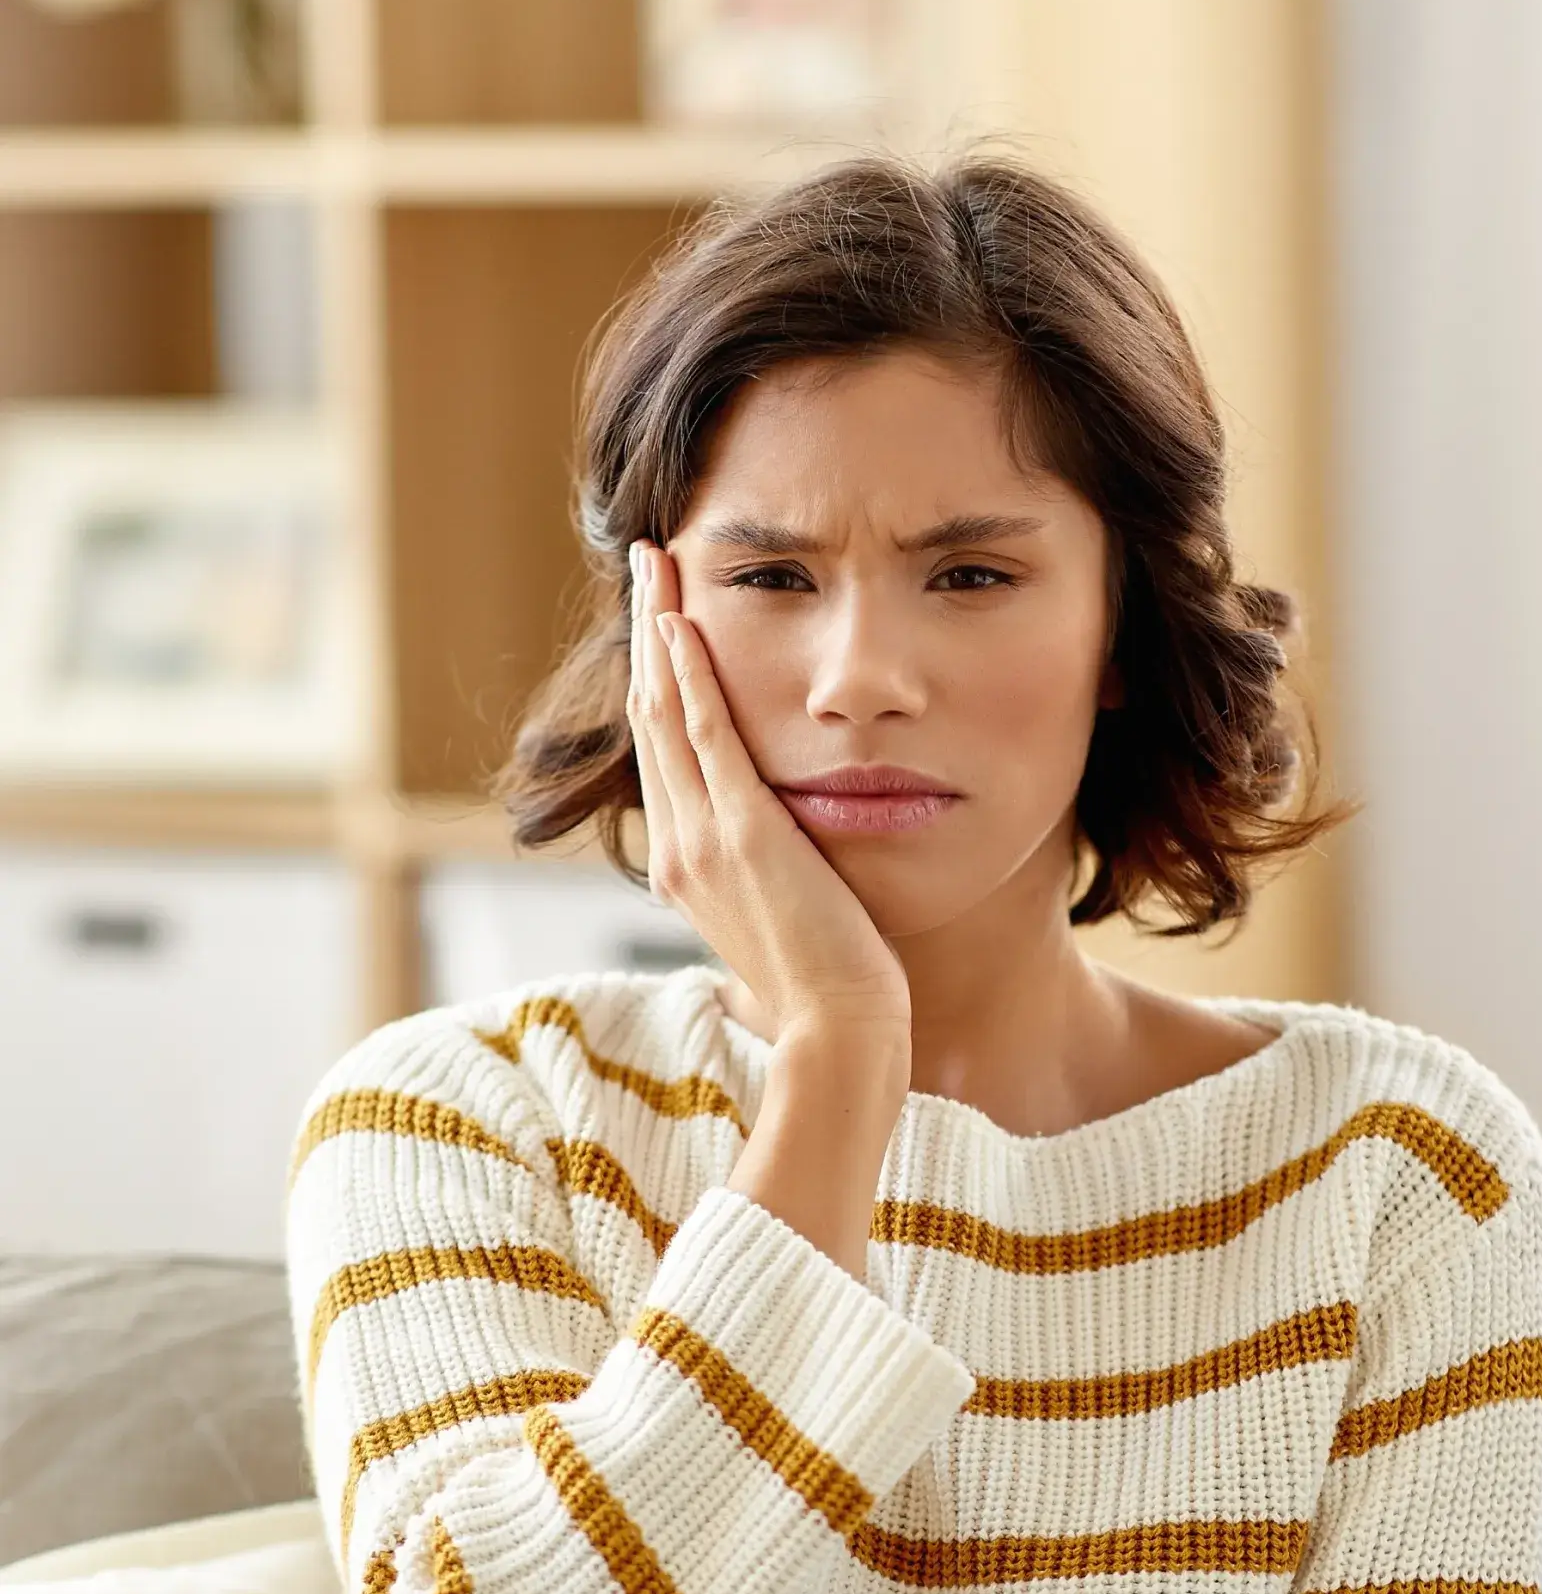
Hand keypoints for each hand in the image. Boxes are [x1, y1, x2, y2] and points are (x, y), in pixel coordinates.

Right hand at [626, 540, 912, 1049]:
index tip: (664, 617)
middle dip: (648, 631)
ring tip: (659, 562)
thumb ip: (768, 876)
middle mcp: (679, 848)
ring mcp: (705, 841)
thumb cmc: (831, 989)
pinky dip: (691, 680)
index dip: (658, 677)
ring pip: (666, 715)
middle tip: (650, 560)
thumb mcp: (784, 919)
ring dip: (660, 631)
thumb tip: (778, 855)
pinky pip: (708, 741)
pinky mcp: (746, 836)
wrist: (841, 1033)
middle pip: (649, 717)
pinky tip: (685, 624)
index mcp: (686, 866)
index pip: (662, 751)